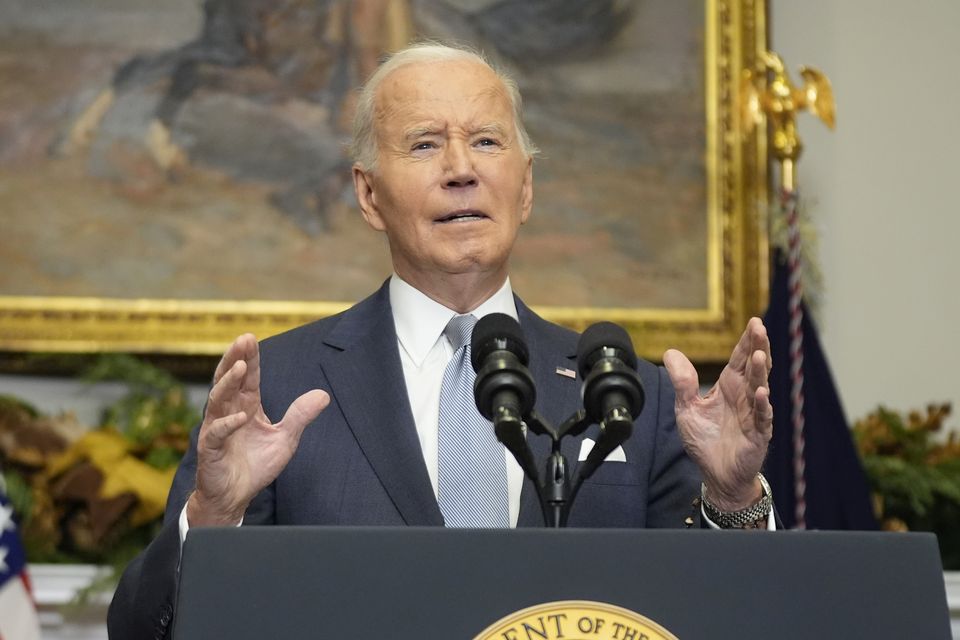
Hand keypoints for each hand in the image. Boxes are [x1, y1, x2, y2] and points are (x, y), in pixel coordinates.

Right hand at [187, 334, 329, 525]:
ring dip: (229, 383)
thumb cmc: (255, 466)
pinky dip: (227, 424)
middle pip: (228, 380)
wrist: (234, 496)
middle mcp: (229, 412)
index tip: (252, 337)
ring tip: (241, 367)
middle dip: (235, 359)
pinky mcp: (210, 449)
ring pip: (218, 400)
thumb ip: (300, 416)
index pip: (248, 378)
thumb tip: (323, 395)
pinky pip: (216, 433)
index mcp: (246, 407)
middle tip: (243, 340)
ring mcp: (216, 429)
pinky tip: (241, 417)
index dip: (251, 358)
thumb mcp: (285, 439)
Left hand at [663, 317, 772, 510]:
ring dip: (761, 372)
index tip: (754, 322)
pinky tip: (761, 393)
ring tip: (759, 355)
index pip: (739, 359)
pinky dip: (762, 405)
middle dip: (758, 347)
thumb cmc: (705, 441)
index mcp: (729, 387)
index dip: (747, 341)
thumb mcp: (687, 408)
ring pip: (760, 388)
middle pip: (754, 367)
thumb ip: (682, 382)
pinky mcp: (758, 434)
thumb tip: (670, 352)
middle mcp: (744, 396)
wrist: (716, 475)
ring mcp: (754, 414)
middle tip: (760, 328)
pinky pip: (762, 417)